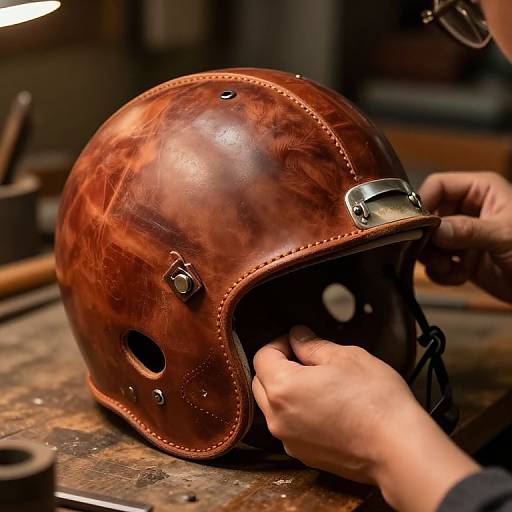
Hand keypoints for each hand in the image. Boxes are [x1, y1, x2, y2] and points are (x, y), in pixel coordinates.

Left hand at [253, 325, 478, 511]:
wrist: (399, 450)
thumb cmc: (376, 402)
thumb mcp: (345, 357)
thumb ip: (312, 345)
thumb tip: (297, 336)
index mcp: (282, 388)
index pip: (263, 356)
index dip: (279, 342)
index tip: (298, 341)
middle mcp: (277, 418)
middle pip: (261, 382)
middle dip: (278, 365)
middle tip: (306, 359)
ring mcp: (288, 440)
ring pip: (273, 406)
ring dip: (286, 390)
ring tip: (319, 382)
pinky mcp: (303, 455)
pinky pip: (288, 426)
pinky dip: (297, 412)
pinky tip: (325, 406)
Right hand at [419, 172, 511, 302]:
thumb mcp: (505, 235)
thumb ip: (468, 230)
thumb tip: (434, 230)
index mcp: (480, 190)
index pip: (438, 185)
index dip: (423, 201)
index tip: (416, 224)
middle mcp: (467, 209)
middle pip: (429, 216)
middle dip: (428, 238)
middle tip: (433, 253)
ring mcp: (463, 235)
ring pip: (428, 242)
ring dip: (434, 259)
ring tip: (449, 268)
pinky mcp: (461, 258)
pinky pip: (436, 263)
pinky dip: (443, 273)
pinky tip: (460, 277)